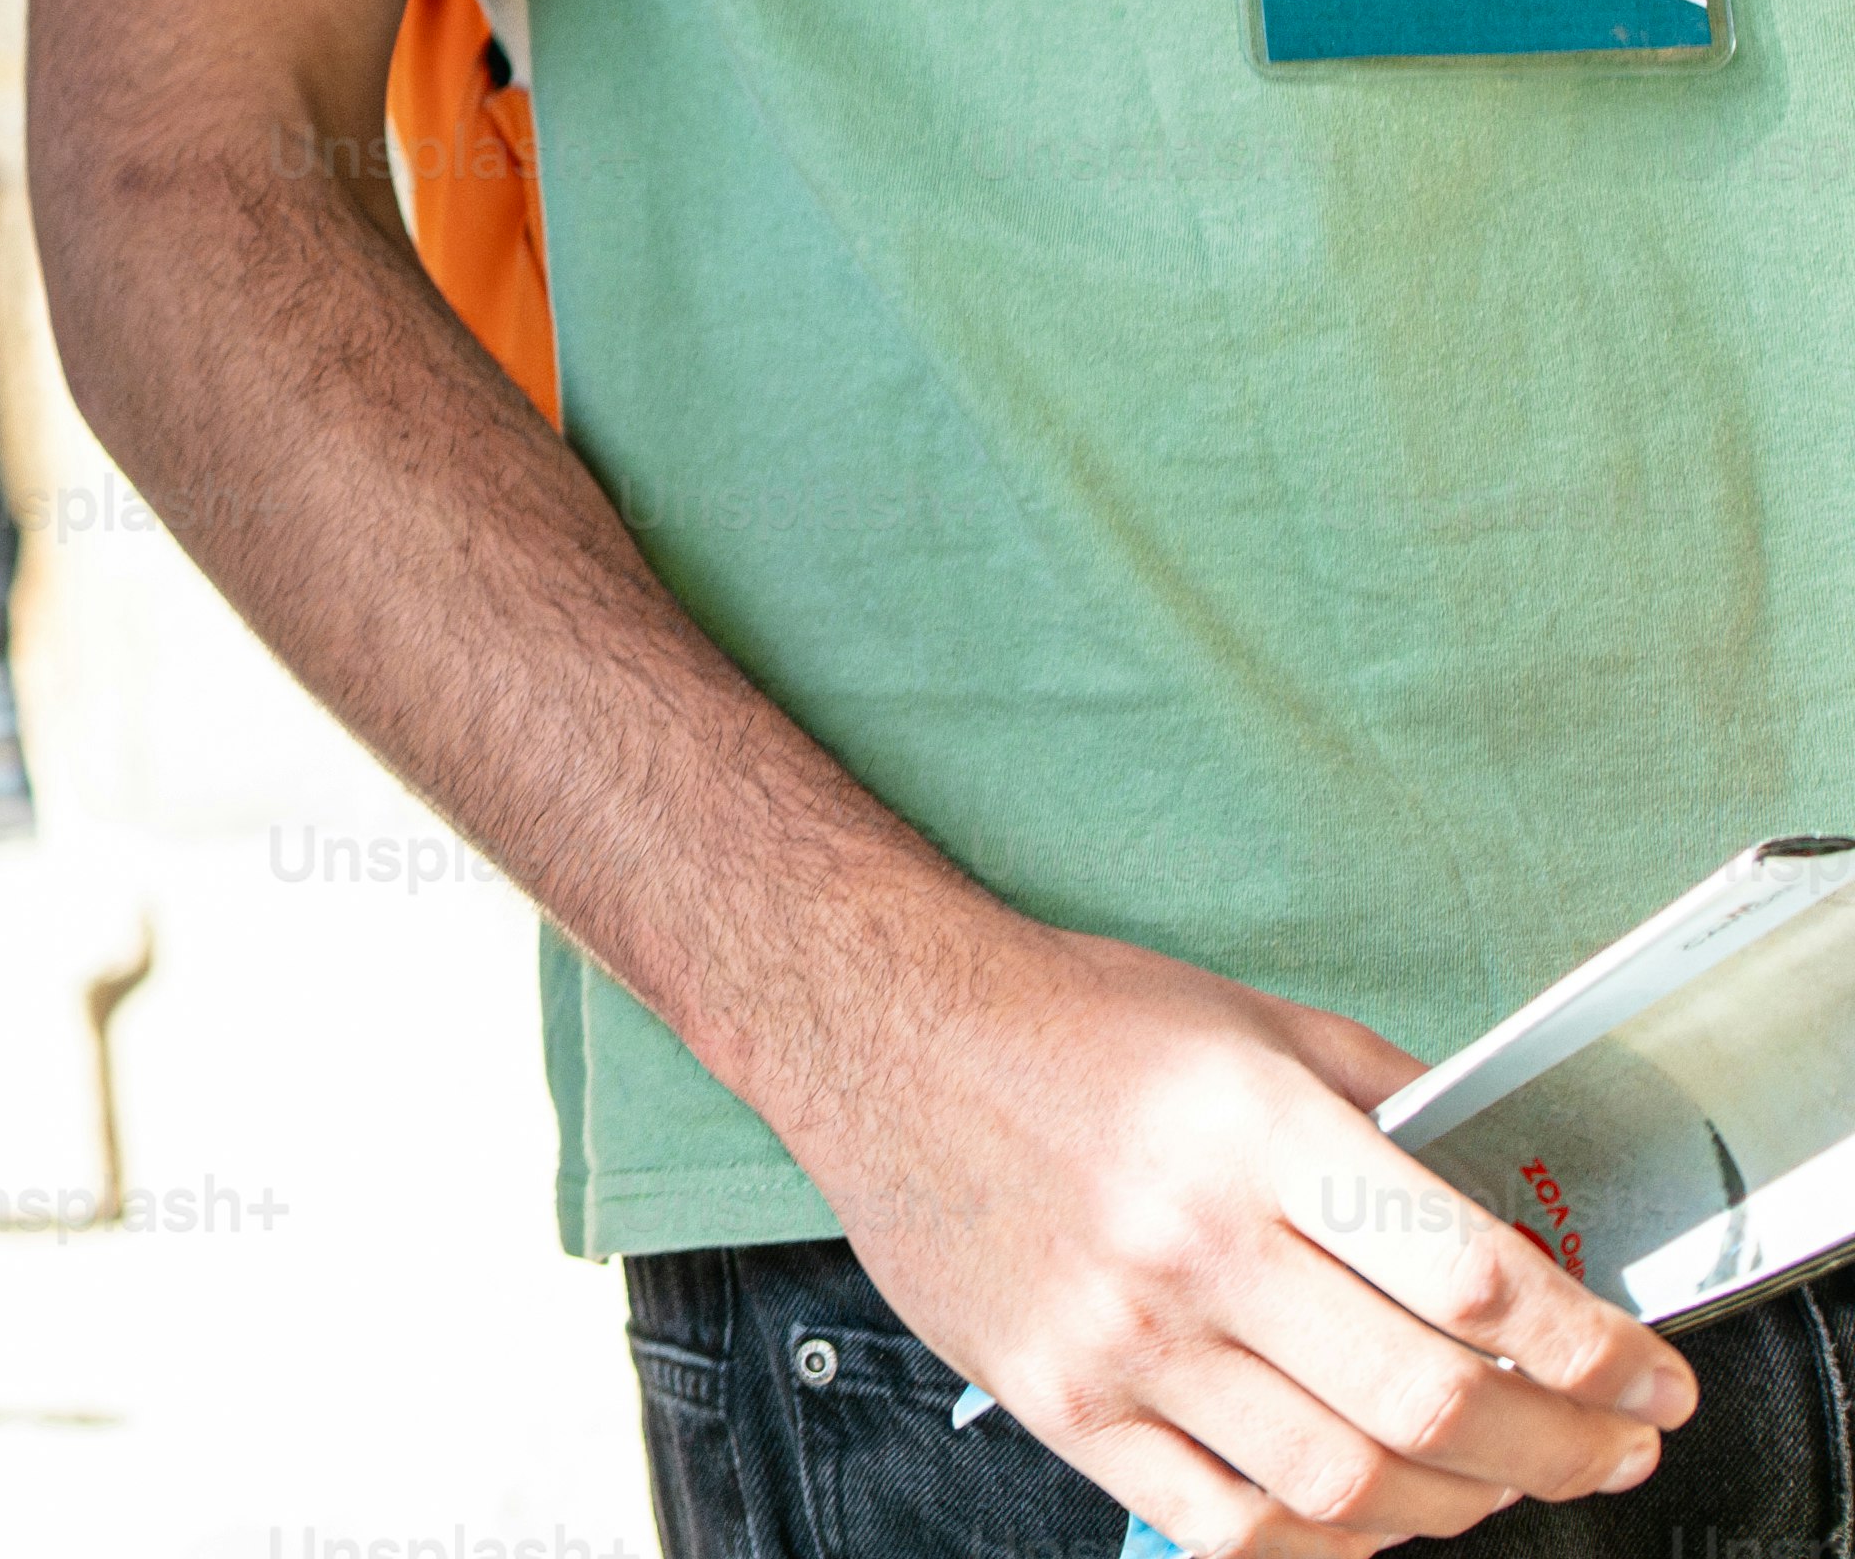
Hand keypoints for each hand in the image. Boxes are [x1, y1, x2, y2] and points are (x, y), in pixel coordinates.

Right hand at [767, 903, 1689, 1553]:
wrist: (877, 1029)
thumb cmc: (1069, 1022)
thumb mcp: (1253, 1024)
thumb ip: (1392, 1111)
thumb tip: (1517, 1219)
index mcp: (1253, 1131)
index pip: (1471, 1275)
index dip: (1594, 1350)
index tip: (1650, 1381)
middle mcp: (1189, 1240)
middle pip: (1429, 1402)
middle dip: (1565, 1449)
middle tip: (1617, 1452)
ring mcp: (1120, 1335)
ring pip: (1344, 1484)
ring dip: (1464, 1507)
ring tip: (1507, 1485)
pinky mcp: (1060, 1399)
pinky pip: (1225, 1525)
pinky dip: (1330, 1544)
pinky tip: (1375, 1515)